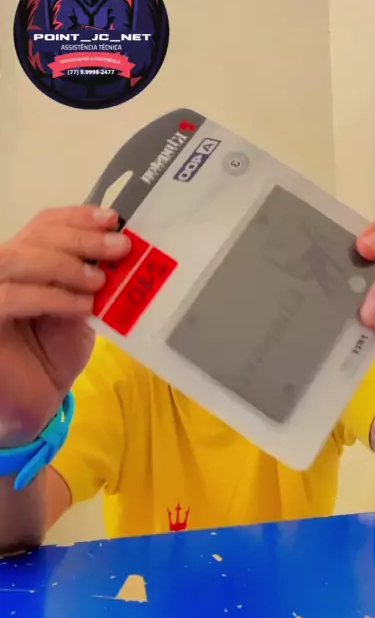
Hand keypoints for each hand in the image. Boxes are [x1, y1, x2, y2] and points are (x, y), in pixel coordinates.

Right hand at [0, 206, 130, 447]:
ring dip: (65, 265)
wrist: (36, 401)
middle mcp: (3, 268)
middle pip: (35, 236)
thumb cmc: (55, 353)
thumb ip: (90, 278)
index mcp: (27, 259)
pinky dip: (52, 296)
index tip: (113, 218)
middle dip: (81, 237)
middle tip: (120, 247)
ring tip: (100, 281)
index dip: (78, 216)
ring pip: (18, 258)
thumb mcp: (81, 307)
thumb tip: (120, 247)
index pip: (45, 223)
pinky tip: (83, 305)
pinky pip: (11, 297)